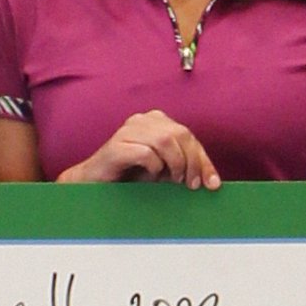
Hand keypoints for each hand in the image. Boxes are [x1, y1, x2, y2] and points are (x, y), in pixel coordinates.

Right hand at [68, 110, 220, 188]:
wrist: (93, 183)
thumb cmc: (129, 176)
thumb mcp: (164, 171)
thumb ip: (184, 168)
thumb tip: (212, 181)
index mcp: (156, 122)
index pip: (188, 136)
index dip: (203, 160)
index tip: (212, 184)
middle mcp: (142, 120)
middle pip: (180, 134)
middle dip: (192, 162)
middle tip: (191, 184)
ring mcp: (127, 130)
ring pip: (165, 140)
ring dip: (175, 164)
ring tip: (172, 180)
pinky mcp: (116, 146)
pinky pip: (146, 153)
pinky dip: (154, 167)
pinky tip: (150, 175)